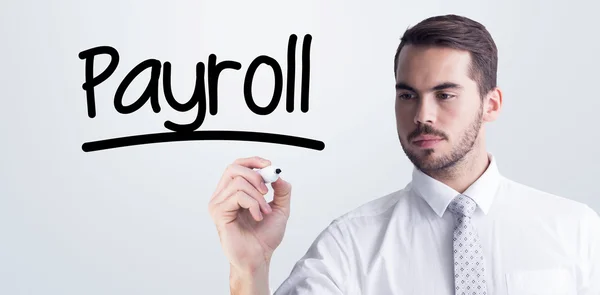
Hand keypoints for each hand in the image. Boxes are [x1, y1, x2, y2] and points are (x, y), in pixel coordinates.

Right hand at [208, 156, 291, 273]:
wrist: (259, 258)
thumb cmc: (264, 237)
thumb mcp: (280, 209)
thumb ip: (281, 191)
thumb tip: (277, 174)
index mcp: (233, 192)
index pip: (238, 166)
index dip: (253, 161)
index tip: (269, 166)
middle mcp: (222, 196)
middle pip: (234, 168)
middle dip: (256, 176)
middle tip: (267, 192)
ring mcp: (218, 204)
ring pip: (238, 182)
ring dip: (258, 196)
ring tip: (264, 212)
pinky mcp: (218, 213)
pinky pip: (237, 196)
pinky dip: (253, 204)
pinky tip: (257, 216)